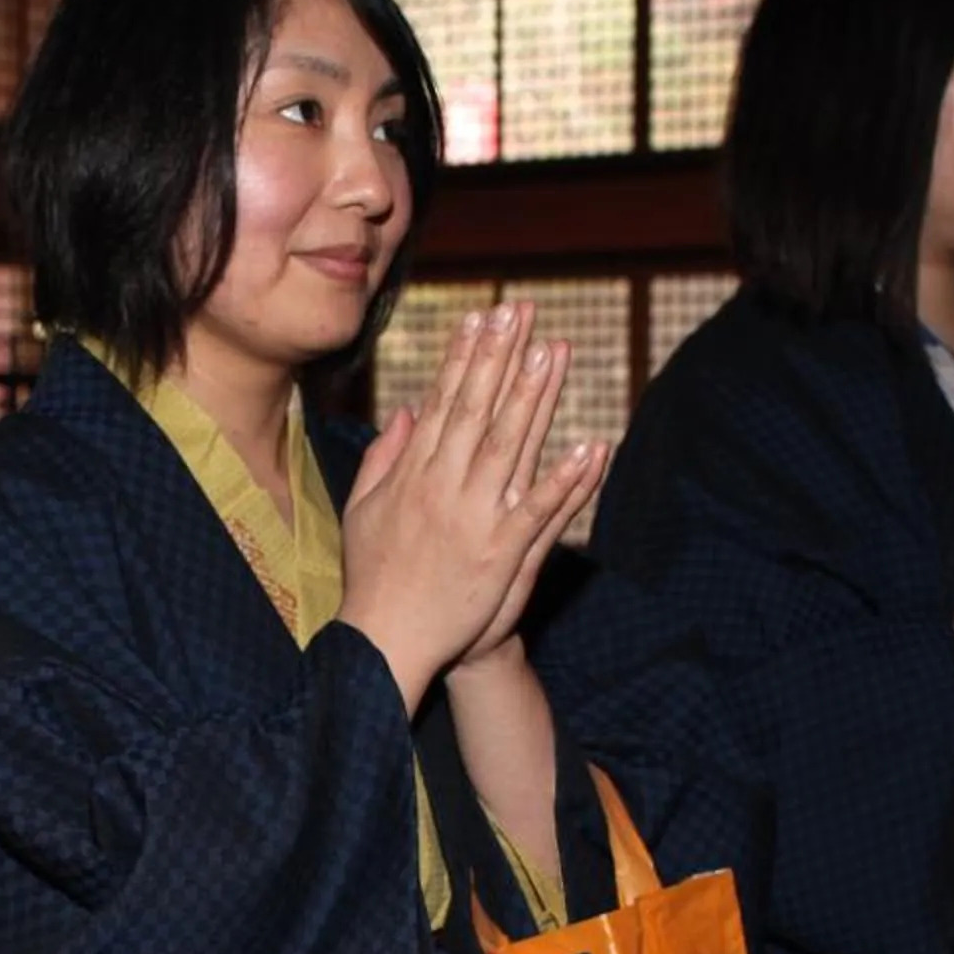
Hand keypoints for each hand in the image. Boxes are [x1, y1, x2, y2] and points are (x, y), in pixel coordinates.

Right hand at [339, 303, 605, 709]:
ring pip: (510, 446)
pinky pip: (540, 510)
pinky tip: (590, 448)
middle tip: (520, 311)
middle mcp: (442, 487)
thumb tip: (405, 412)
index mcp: (412, 474)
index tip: (482, 317)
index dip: (465, 357)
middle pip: (477, 409)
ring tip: (553, 352)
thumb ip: (383, 458)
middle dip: (501, 357)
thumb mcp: (362, 510)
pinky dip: (566, 480)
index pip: (444, 402)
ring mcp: (473, 518)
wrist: (387, 641)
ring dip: (534, 397)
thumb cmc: (374, 576)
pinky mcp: (501, 553)